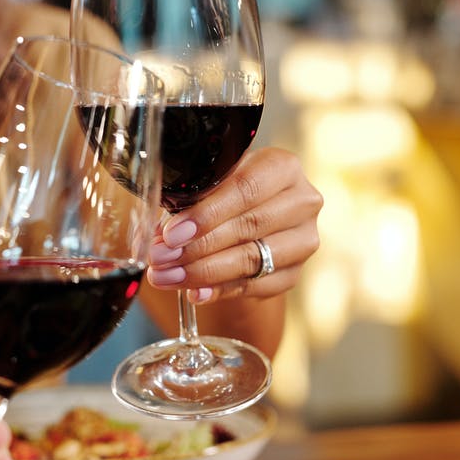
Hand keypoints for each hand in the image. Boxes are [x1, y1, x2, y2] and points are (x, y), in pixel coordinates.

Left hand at [147, 147, 321, 303]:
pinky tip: (194, 292)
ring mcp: (303, 240)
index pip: (245, 189)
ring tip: (168, 277)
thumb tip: (157, 233)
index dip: (206, 214)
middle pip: (249, 227)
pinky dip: (221, 291)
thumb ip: (190, 200)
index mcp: (282, 167)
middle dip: (198, 247)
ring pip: (252, 259)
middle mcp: (302, 201)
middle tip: (161, 258)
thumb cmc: (225, 193)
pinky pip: (256, 286)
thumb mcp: (211, 184)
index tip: (171, 233)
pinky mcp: (294, 272)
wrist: (249, 216)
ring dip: (204, 272)